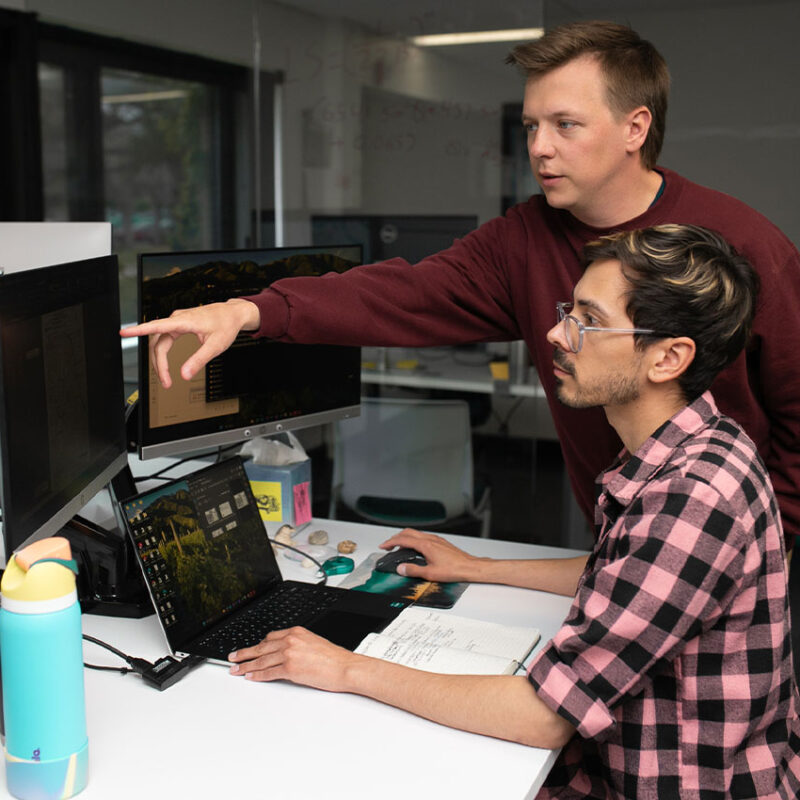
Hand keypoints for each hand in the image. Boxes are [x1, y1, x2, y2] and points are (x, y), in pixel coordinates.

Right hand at [119, 298, 259, 387]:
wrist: (233, 314)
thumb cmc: (226, 325)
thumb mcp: (215, 346)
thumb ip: (199, 360)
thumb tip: (185, 375)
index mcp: (184, 321)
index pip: (156, 326)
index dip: (138, 330)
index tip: (123, 332)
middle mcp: (178, 319)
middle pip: (158, 342)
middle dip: (158, 363)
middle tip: (165, 382)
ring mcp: (178, 321)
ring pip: (160, 342)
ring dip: (160, 360)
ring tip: (166, 378)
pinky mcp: (180, 324)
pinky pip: (165, 338)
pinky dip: (163, 352)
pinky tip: (164, 363)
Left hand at [228, 627, 356, 690]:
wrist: (344, 667)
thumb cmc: (334, 658)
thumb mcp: (313, 643)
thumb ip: (297, 645)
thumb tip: (284, 654)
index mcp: (296, 632)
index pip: (270, 637)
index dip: (257, 645)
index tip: (249, 649)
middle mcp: (291, 640)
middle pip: (261, 647)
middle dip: (244, 653)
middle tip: (232, 658)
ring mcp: (289, 654)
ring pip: (261, 660)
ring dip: (246, 666)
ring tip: (236, 670)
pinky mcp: (290, 669)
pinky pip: (268, 672)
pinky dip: (257, 675)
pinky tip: (250, 676)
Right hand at [379, 529, 481, 582]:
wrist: (470, 567)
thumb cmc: (454, 569)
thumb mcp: (430, 574)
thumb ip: (413, 570)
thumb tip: (401, 568)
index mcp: (426, 545)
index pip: (403, 539)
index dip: (391, 542)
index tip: (383, 546)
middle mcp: (431, 539)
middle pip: (408, 532)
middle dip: (396, 538)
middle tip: (388, 545)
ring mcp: (436, 539)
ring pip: (416, 534)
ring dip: (405, 538)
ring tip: (399, 547)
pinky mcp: (440, 542)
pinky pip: (423, 537)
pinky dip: (414, 540)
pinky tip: (415, 549)